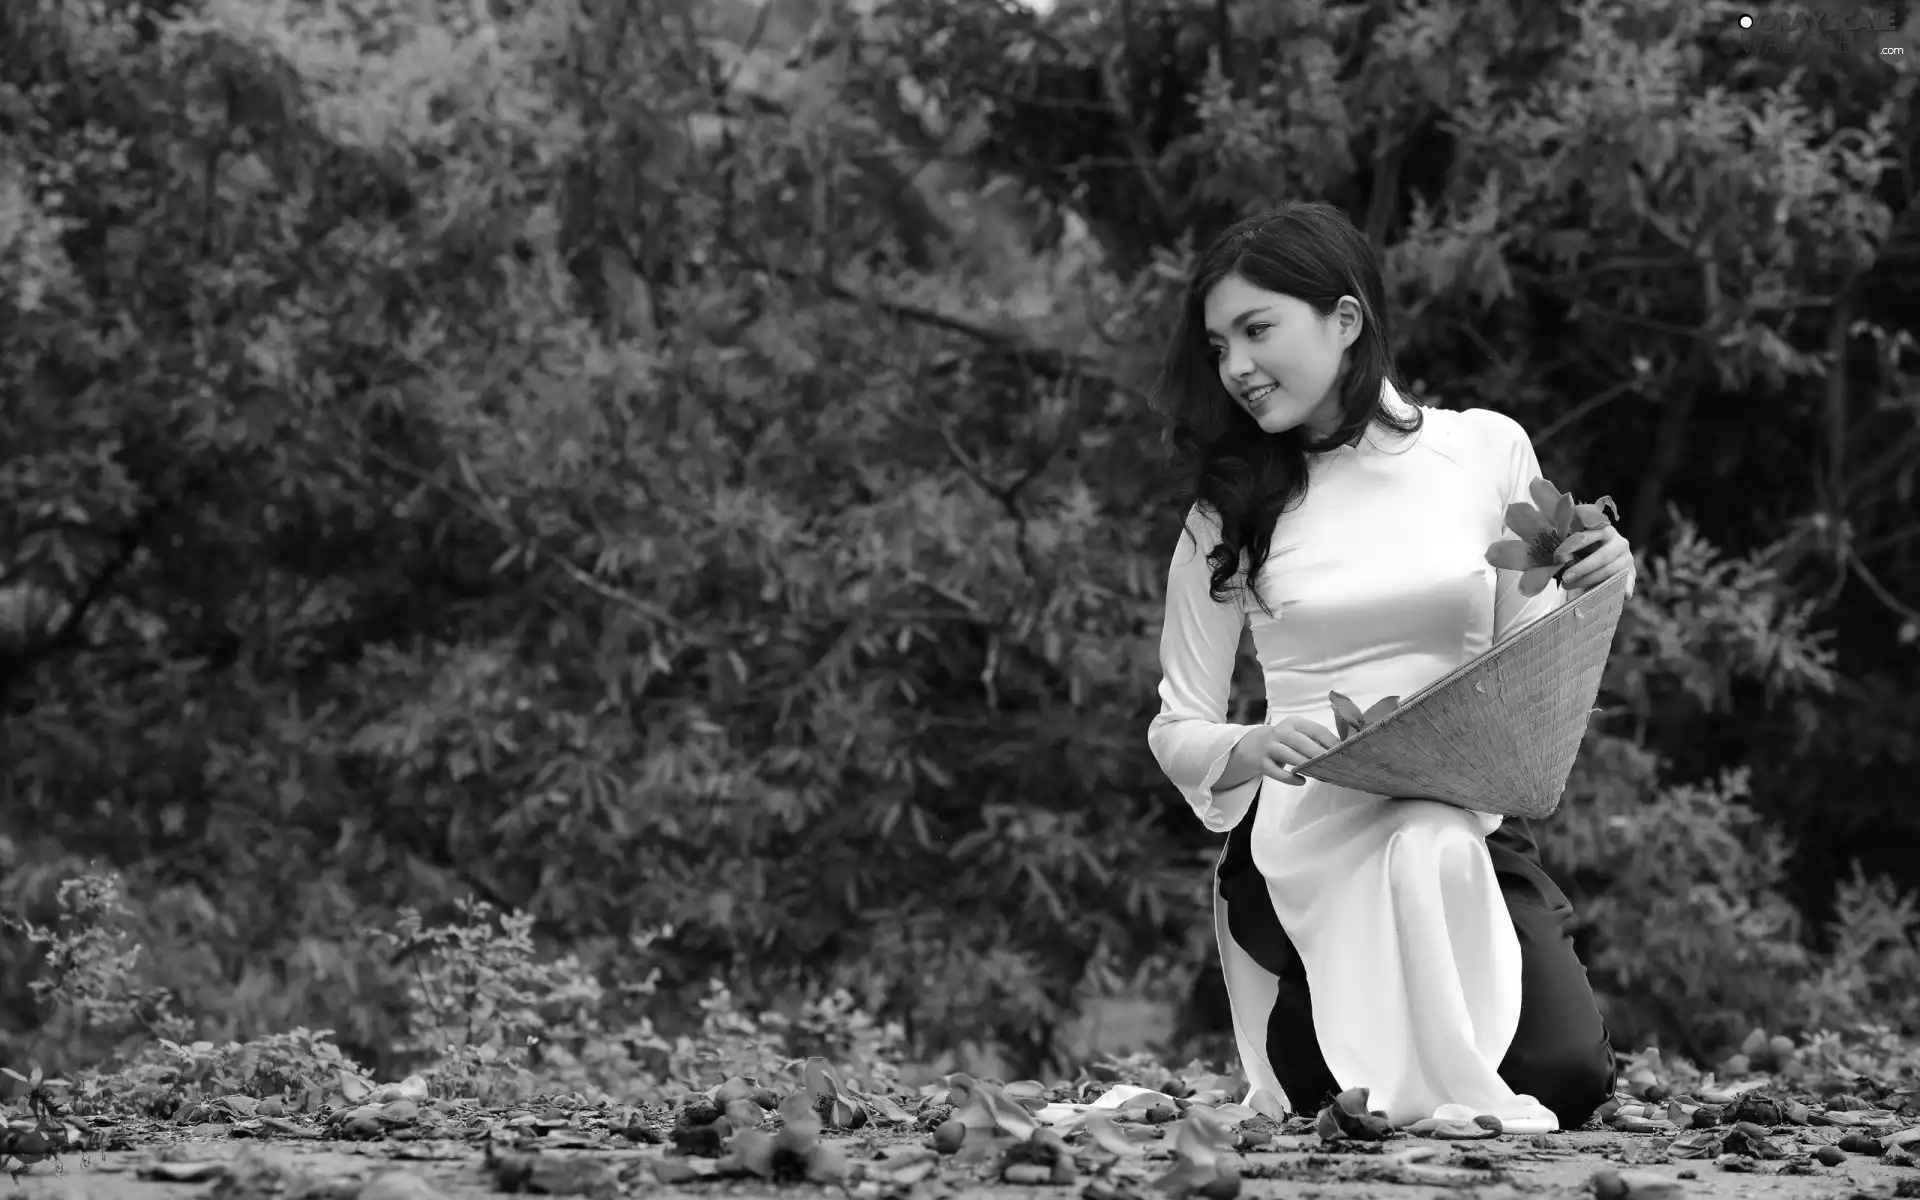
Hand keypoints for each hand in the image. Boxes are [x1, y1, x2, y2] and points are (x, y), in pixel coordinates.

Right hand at [1226, 717, 1343, 786]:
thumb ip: (1316, 740)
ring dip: (1305, 764)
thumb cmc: (1285, 741)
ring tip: (1320, 772)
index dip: (1330, 740)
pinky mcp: (1263, 763)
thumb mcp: (1298, 734)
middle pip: (1301, 742)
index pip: (1315, 729)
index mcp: (1294, 722)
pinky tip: (1301, 781)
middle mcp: (1280, 732)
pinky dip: (1290, 778)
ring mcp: (1269, 747)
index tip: (1344, 750)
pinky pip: (1277, 772)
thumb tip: (1341, 751)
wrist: (1254, 746)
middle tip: (1334, 762)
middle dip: (1318, 752)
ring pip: (1288, 755)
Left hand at [1556, 523, 1635, 596]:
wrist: (1606, 555)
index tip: (1560, 555)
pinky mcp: (1632, 573)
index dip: (1576, 544)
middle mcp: (1620, 543)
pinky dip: (1627, 587)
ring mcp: (1628, 559)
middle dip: (1582, 568)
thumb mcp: (1580, 544)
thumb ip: (1571, 548)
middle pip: (1603, 556)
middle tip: (1565, 577)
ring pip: (1610, 571)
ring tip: (1570, 586)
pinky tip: (1624, 594)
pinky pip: (1629, 581)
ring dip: (1589, 581)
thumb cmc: (1587, 549)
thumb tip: (1560, 560)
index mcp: (1607, 531)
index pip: (1593, 534)